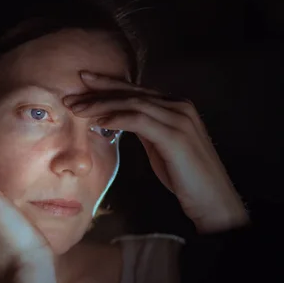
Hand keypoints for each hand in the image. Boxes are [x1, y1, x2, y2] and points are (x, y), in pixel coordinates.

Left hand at [63, 71, 249, 232]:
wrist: (213, 199)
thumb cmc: (185, 176)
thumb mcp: (160, 146)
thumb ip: (145, 129)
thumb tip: (119, 119)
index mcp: (175, 106)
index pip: (135, 90)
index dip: (108, 85)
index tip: (83, 83)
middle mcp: (179, 106)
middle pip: (131, 92)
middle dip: (98, 91)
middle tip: (70, 94)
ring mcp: (179, 118)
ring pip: (132, 103)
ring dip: (101, 105)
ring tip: (77, 109)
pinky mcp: (175, 135)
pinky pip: (139, 120)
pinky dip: (116, 118)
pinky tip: (98, 121)